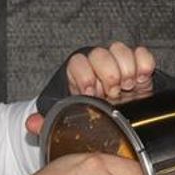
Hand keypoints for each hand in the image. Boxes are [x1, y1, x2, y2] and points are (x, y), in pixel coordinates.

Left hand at [25, 42, 156, 134]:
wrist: (126, 124)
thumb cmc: (98, 119)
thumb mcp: (74, 121)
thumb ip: (51, 121)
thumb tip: (31, 124)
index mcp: (80, 76)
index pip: (77, 63)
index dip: (85, 76)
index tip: (93, 93)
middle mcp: (99, 66)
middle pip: (100, 54)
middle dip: (108, 74)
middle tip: (113, 92)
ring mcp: (120, 63)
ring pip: (120, 50)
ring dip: (126, 70)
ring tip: (128, 88)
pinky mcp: (140, 65)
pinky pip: (141, 53)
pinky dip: (143, 65)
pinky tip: (141, 80)